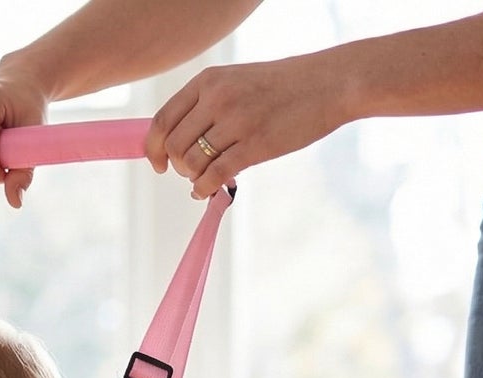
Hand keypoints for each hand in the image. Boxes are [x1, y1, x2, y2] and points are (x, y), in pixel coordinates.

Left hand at [146, 54, 348, 199]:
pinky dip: (204, 189)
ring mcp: (236, 121)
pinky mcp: (254, 145)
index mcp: (209, 81)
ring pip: (191, 164)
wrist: (330, 83)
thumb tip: (176, 142)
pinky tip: (208, 192)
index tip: (158, 164)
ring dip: (193, 178)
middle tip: (193, 171)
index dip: (152, 149)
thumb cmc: (284, 86)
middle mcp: (218, 98)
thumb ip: (207, 105)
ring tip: (207, 177)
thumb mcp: (238, 81)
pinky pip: (213, 176)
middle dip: (178, 167)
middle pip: (173, 147)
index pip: (162, 121)